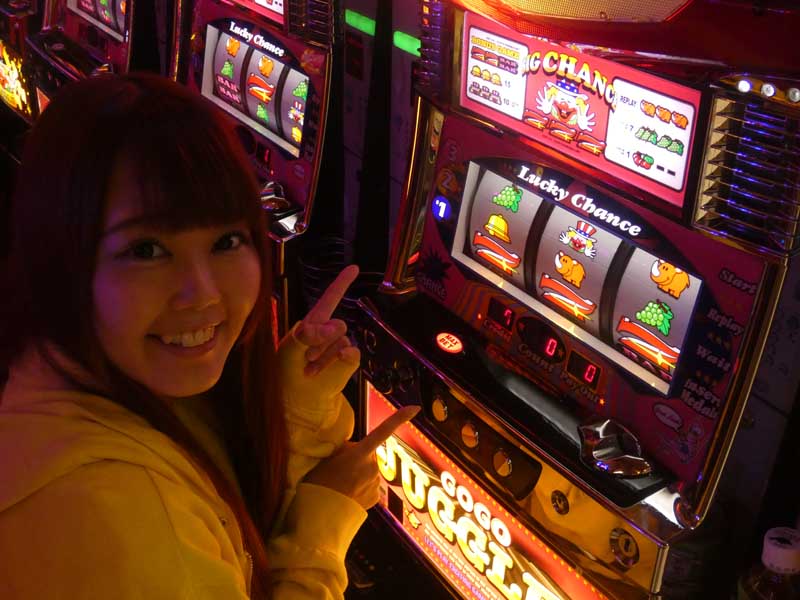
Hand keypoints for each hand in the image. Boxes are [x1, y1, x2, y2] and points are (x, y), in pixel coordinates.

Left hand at [278, 265, 360, 406]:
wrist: (300, 401)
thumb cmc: (287, 375)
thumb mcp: (287, 351)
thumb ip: (305, 335)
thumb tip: (335, 327)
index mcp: (311, 324)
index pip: (329, 299)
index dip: (341, 283)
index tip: (355, 269)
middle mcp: (328, 331)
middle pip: (334, 323)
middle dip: (320, 340)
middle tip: (306, 357)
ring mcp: (340, 345)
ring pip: (341, 339)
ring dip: (323, 357)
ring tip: (310, 369)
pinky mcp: (349, 359)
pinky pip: (350, 352)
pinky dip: (336, 362)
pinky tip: (321, 372)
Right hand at [303, 405, 419, 508]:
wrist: (319, 516)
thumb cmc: (317, 483)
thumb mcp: (325, 458)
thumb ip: (343, 449)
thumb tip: (352, 447)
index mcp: (359, 453)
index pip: (382, 431)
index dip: (399, 419)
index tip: (414, 409)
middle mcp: (372, 467)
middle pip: (367, 454)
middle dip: (357, 458)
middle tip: (337, 469)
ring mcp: (375, 484)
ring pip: (367, 472)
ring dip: (357, 475)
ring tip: (339, 485)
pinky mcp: (375, 499)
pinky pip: (369, 487)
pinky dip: (360, 488)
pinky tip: (346, 494)